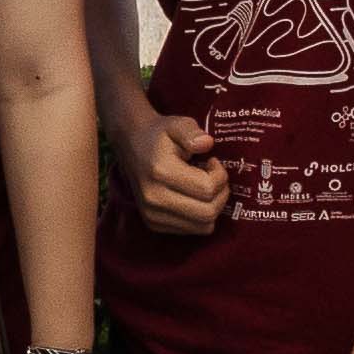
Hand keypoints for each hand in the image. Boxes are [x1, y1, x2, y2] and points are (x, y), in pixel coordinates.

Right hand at [119, 105, 229, 237]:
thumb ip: (192, 132)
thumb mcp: (177, 124)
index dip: (220, 175)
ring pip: (203, 226)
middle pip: (208, 212)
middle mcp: (154, 198)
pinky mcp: (154, 223)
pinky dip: (200, 216)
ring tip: (204, 187)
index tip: (213, 162)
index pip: (207, 189)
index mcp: (161, 172)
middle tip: (215, 177)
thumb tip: (207, 143)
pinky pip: (192, 230)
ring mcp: (152, 214)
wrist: (131, 144)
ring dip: (213, 207)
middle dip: (221, 194)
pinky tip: (192, 197)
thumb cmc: (160, 134)